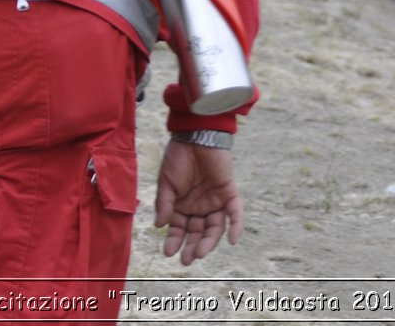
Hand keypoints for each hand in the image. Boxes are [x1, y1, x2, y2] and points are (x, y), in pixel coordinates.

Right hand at [153, 137, 243, 263]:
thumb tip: (159, 225)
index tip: (169, 252)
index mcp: (182, 206)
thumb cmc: (178, 157)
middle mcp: (199, 207)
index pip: (179, 229)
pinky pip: (235, 213)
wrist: (196, 135)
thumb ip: (165, 204)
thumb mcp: (166, 183)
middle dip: (192, 247)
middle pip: (197, 232)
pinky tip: (232, 240)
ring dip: (208, 241)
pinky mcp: (229, 193)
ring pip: (214, 227)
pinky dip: (235, 226)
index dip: (174, 241)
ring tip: (200, 252)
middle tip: (187, 260)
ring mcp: (215, 201)